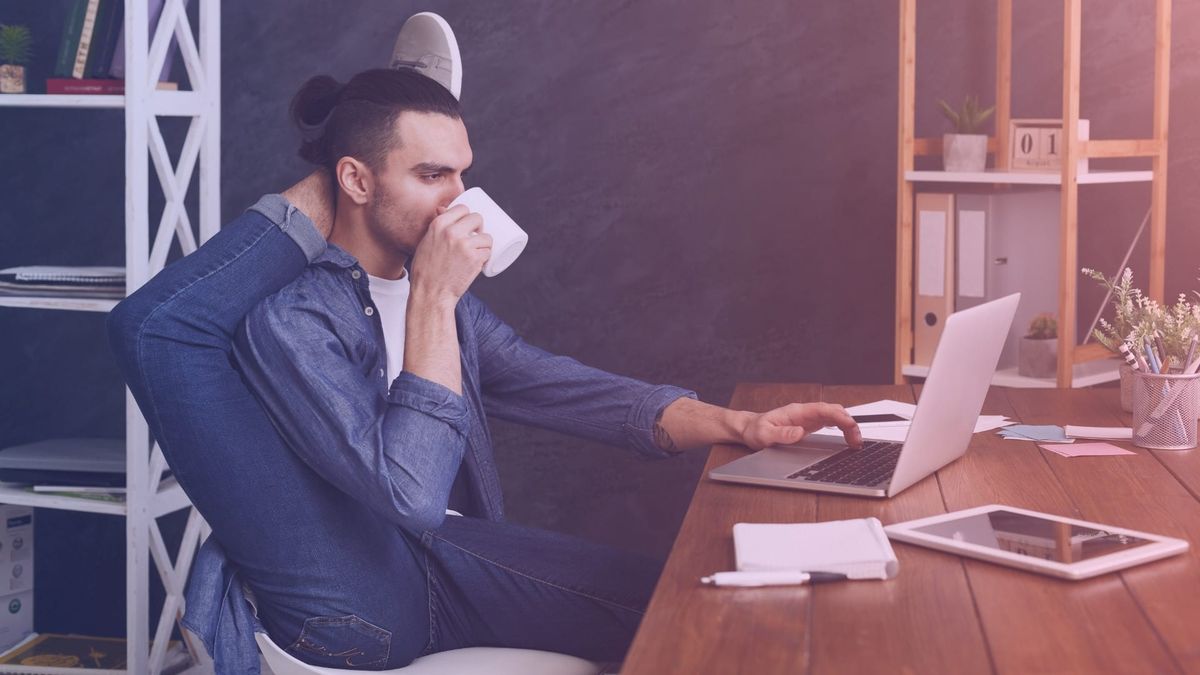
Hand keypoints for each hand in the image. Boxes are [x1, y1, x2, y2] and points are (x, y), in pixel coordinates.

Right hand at [409, 205, 492, 304]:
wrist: (430, 292)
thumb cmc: (425, 270)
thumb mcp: (425, 243)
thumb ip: (435, 228)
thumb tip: (443, 209)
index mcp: (438, 225)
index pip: (462, 208)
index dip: (468, 215)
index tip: (470, 223)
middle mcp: (452, 232)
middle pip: (477, 218)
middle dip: (480, 226)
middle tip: (477, 237)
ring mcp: (465, 245)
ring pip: (486, 237)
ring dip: (485, 244)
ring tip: (478, 252)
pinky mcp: (475, 259)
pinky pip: (488, 252)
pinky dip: (486, 257)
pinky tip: (481, 261)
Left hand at [740, 402, 861, 450]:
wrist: (750, 428)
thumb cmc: (756, 430)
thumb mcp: (764, 434)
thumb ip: (781, 433)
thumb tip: (799, 432)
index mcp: (797, 411)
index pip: (823, 409)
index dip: (839, 416)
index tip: (850, 425)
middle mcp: (805, 413)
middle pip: (834, 411)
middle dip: (849, 423)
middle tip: (857, 442)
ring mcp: (808, 418)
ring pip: (835, 417)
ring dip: (848, 427)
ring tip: (856, 444)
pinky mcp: (810, 425)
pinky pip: (831, 424)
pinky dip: (842, 430)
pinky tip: (848, 440)